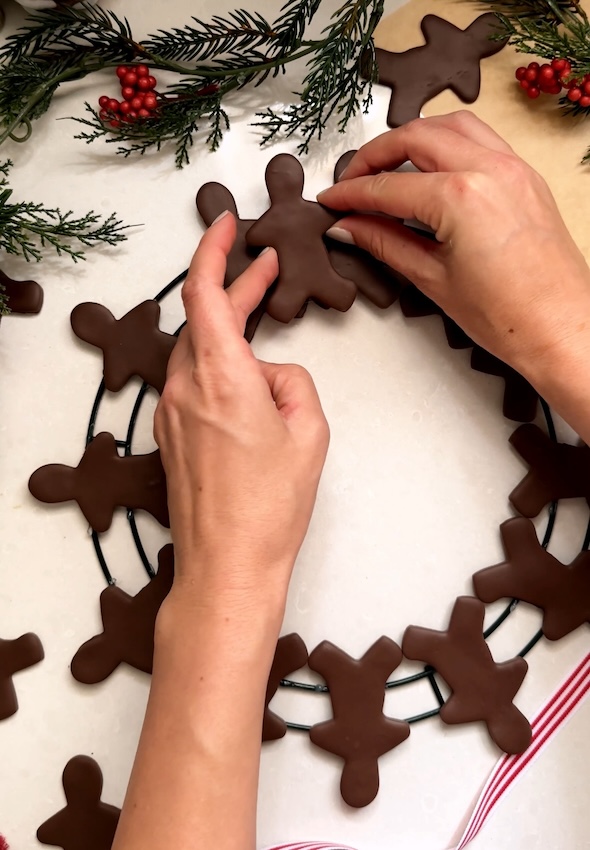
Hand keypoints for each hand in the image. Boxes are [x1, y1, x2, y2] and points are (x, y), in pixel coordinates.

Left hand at [154, 211, 329, 607]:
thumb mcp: (308, 433)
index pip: (203, 293)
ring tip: (263, 325)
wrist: (227, 565)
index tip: (226, 225)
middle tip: (263, 268)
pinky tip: (248, 382)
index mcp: (220, 378)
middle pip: (203, 319)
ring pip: (200, 352)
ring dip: (229, 332)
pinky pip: (195, 384)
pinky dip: (219, 367)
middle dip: (234, 289)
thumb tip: (272, 374)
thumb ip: (292, 383)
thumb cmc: (268, 508)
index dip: (211, 250)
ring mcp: (172, 414)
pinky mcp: (171, 435)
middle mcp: (185, 389)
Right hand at [318, 112, 589, 384]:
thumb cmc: (508, 316)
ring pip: (450, 125)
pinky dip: (448, 143)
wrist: (561, 328)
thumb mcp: (432, 279)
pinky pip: (481, 139)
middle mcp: (489, 170)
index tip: (332, 201)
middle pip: (415, 137)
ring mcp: (513, 168)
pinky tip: (431, 168)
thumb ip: (385, 243)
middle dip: (375, 154)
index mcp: (461, 197)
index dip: (351, 194)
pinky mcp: (526, 176)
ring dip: (413, 137)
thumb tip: (349, 227)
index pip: (388, 187)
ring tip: (388, 166)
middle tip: (352, 181)